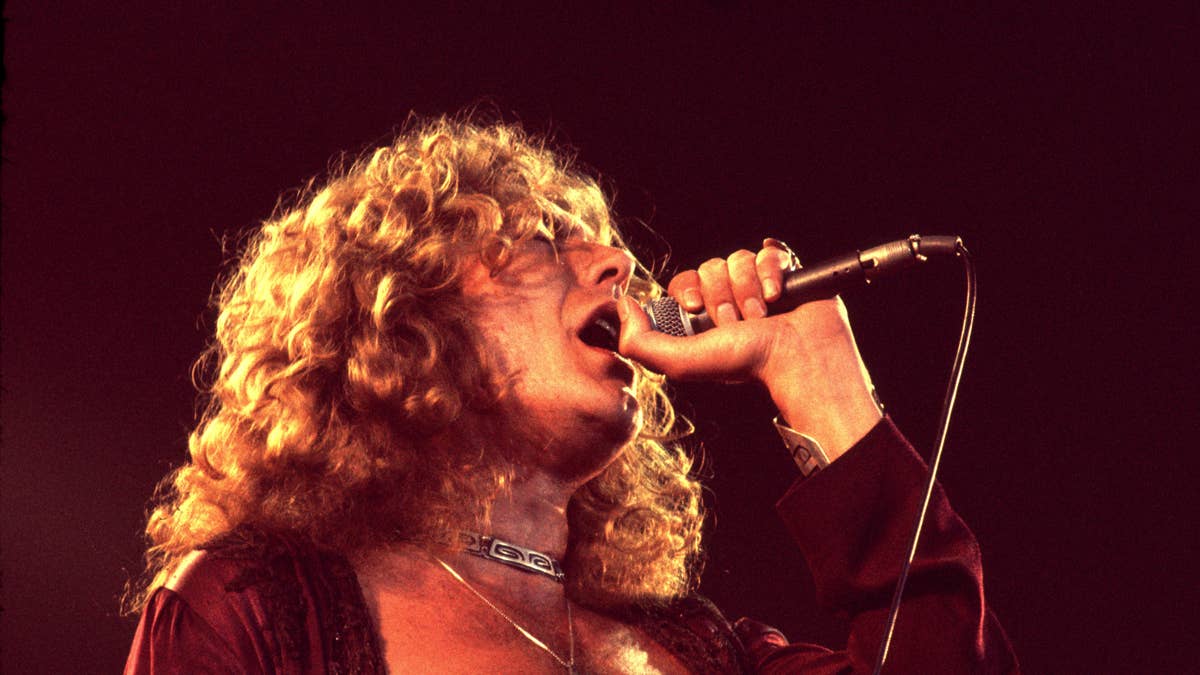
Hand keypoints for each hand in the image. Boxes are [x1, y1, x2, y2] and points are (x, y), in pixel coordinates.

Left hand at [617, 239, 882, 458]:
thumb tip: (622, 306)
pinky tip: (780, 297)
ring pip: (737, 258)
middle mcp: (728, 296)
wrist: (798, 357)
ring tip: (762, 316)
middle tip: (738, 323)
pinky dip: (772, 275)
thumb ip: (640, 342)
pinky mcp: (783, 269)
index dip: (689, 292)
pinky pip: (767, 252)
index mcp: (704, 315)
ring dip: (748, 290)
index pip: (683, 281)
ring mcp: (756, 281)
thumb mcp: (682, 362)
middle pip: (709, 266)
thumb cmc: (746, 364)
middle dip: (722, 297)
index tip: (698, 311)